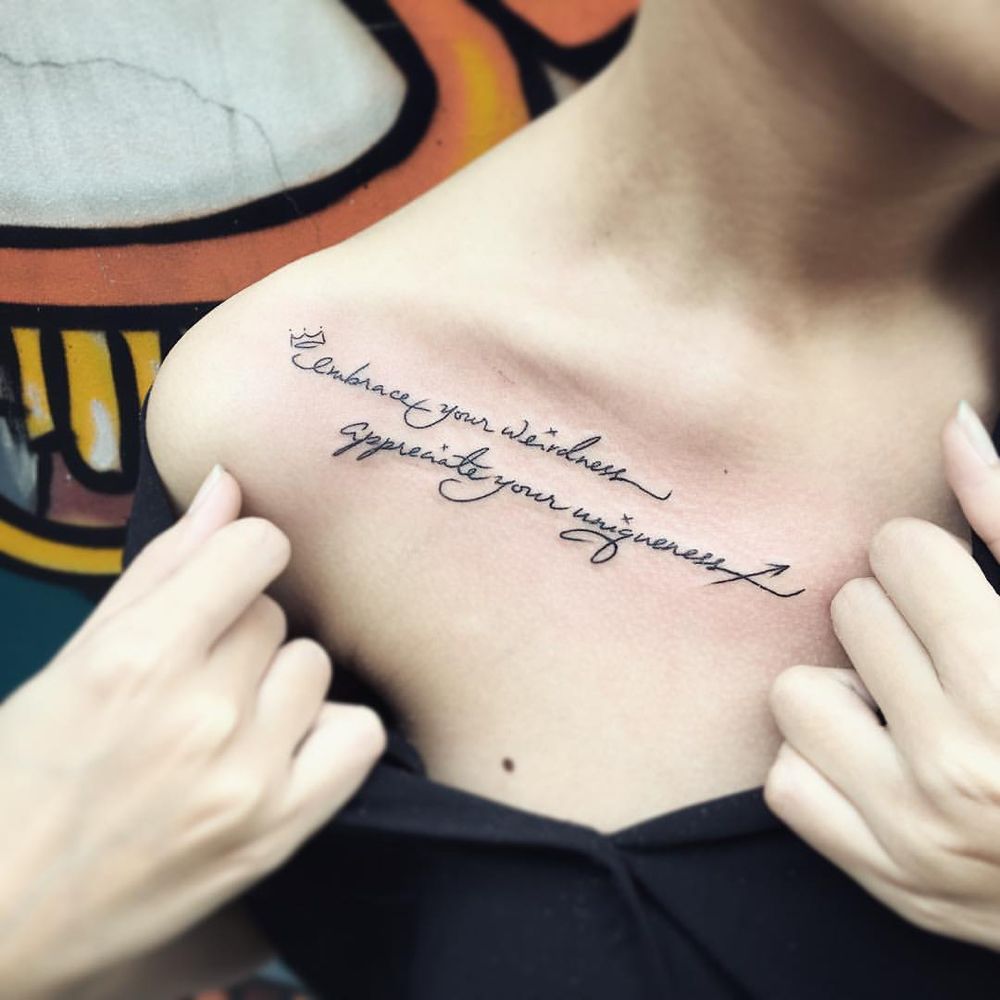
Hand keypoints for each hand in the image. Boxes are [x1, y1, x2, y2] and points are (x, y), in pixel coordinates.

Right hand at [0, 465, 385, 997]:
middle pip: (279, 616)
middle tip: (196, 681)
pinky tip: (282, 750)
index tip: (228, 582)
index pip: (257, 548)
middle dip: (241, 636)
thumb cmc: (27, 774)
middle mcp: (202, 711)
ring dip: (278, 686)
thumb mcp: (79, 656)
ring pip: (314, 669)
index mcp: (139, 656)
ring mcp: (247, 776)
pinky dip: (328, 735)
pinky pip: (359, 737)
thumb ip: (164, 564)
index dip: (244, 558)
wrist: (5, 912)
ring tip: (228, 724)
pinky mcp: (276, 831)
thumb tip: (228, 482)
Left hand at [765, 400, 999, 949]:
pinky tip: (884, 767)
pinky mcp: (876, 875)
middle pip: (849, 609)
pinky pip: (784, 779)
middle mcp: (958, 767)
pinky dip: (824, 766)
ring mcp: (909, 833)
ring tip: (911, 711)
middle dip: (893, 620)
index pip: (899, 549)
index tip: (955, 592)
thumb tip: (953, 426)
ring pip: (795, 691)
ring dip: (846, 691)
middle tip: (946, 658)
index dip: (929, 562)